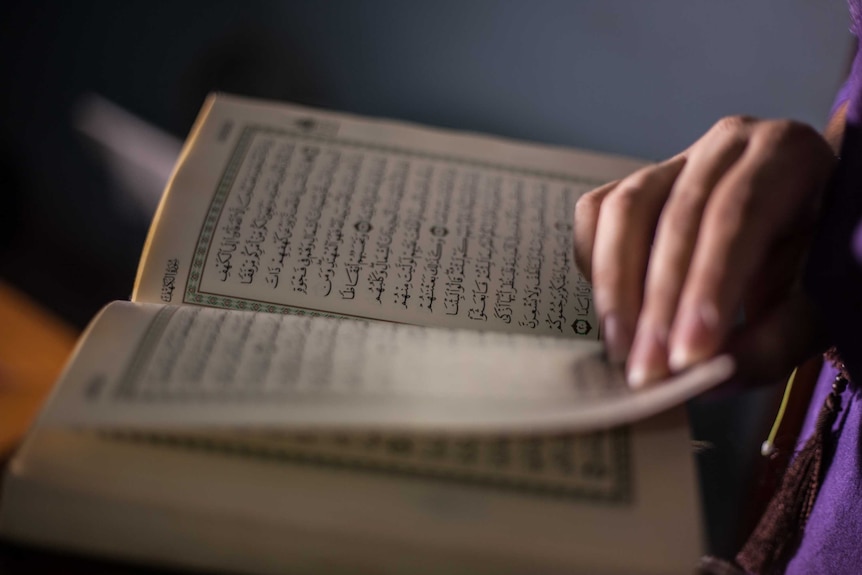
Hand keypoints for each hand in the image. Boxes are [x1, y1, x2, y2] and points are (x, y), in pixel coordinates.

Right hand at [573, 116, 836, 386]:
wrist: (806, 221)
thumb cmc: (818, 259)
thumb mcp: (822, 301)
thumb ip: (776, 338)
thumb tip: (710, 376)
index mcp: (788, 155)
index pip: (737, 215)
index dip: (708, 287)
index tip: (689, 355)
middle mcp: (726, 145)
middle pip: (676, 218)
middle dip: (657, 304)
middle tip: (649, 370)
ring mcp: (674, 161)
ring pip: (623, 210)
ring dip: (615, 287)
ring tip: (621, 349)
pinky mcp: (636, 185)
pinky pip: (596, 214)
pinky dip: (595, 263)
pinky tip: (611, 310)